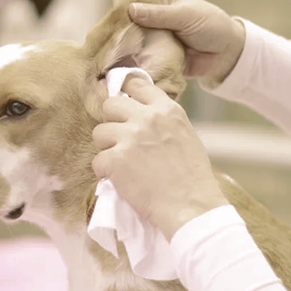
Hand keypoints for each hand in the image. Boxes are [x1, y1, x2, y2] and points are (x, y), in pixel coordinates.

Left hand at [91, 76, 229, 239]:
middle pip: (110, 105)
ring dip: (106, 148)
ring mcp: (129, 138)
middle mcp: (147, 118)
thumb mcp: (185, 135)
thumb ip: (163, 121)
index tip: (124, 108)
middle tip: (119, 140)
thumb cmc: (193, 176)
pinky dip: (104, 172)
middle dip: (111, 122)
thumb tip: (141, 115)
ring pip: (99, 132)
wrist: (191, 205)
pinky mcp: (116, 160)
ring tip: (120, 163)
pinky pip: (97, 161)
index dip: (126, 95)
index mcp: (167, 110)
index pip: (136, 85)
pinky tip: (119, 180)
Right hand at [112, 0, 246, 85]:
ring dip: (123, 48)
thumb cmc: (211, 26)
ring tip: (118, 58)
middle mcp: (149, 14)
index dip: (120, 4)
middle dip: (118, 30)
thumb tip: (130, 10)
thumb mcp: (186, 16)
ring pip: (126, 39)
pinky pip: (136, 58)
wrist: (226, 55)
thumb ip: (159, 14)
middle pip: (122, 18)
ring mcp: (149, 36)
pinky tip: (126, 68)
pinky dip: (132, 63)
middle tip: (116, 42)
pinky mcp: (151, 55)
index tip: (119, 18)